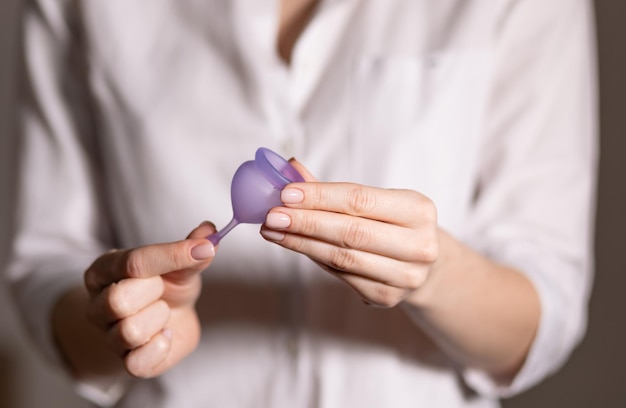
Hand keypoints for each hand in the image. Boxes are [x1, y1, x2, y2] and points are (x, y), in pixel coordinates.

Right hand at [83, 222, 215, 376]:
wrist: (174, 318)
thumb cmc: (171, 285)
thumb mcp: (182, 263)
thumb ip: (192, 249)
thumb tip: (209, 232)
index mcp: (106, 270)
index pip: (132, 262)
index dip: (171, 256)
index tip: (204, 250)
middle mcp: (98, 303)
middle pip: (119, 300)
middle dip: (154, 293)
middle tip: (163, 290)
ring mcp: (109, 335)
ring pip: (129, 332)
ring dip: (158, 319)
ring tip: (164, 312)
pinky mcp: (127, 362)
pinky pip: (137, 363)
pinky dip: (159, 348)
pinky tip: (166, 335)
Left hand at [260, 161, 438, 306]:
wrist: (421, 263)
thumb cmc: (390, 224)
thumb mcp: (374, 200)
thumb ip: (333, 189)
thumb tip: (290, 168)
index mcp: (419, 210)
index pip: (360, 200)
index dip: (320, 197)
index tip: (286, 193)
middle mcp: (419, 245)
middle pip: (351, 232)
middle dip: (305, 222)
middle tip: (272, 216)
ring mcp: (405, 276)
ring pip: (342, 258)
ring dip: (301, 243)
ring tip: (273, 231)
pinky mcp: (387, 297)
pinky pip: (341, 276)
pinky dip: (313, 258)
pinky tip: (294, 245)